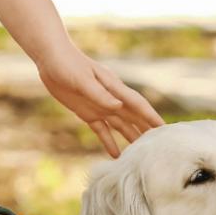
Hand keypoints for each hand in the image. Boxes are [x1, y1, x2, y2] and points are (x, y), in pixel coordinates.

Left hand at [35, 45, 162, 156]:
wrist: (51, 58)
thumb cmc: (68, 64)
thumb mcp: (82, 80)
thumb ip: (100, 95)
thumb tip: (118, 107)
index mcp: (114, 88)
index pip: (137, 104)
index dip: (151, 116)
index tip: (164, 128)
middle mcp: (111, 99)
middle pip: (133, 118)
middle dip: (147, 131)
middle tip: (160, 147)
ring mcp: (100, 106)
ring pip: (121, 126)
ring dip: (131, 138)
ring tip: (141, 156)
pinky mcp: (87, 112)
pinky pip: (102, 130)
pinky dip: (109, 142)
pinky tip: (116, 155)